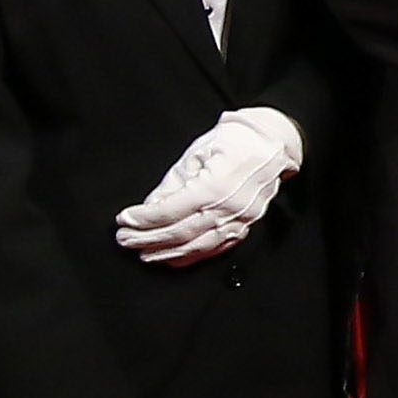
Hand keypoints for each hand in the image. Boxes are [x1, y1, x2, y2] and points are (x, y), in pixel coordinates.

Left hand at [113, 106, 304, 265]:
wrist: (272, 141)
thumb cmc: (236, 140)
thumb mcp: (195, 154)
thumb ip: (171, 184)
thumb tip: (150, 206)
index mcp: (215, 186)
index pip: (171, 210)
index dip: (144, 219)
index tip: (125, 220)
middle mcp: (229, 208)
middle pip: (181, 232)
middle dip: (149, 238)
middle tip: (125, 239)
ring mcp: (240, 220)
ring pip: (198, 245)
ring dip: (167, 252)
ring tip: (144, 253)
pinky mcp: (245, 225)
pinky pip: (216, 247)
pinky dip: (193, 255)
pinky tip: (174, 257)